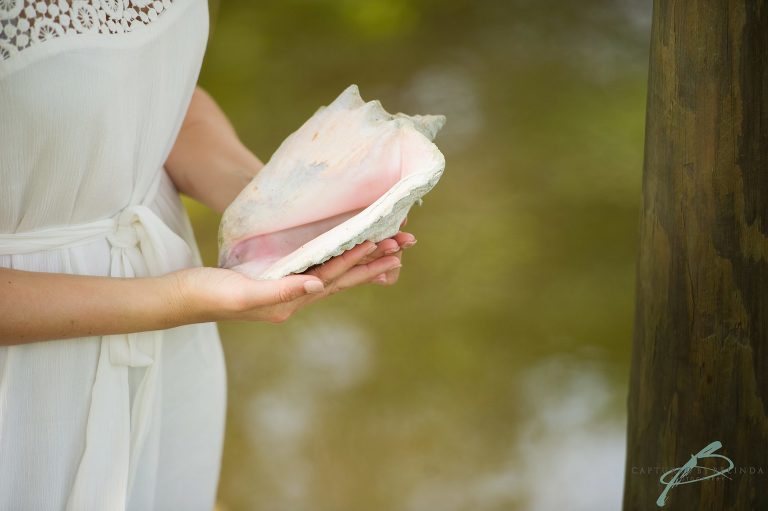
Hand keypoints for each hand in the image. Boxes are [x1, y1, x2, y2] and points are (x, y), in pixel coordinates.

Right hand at [171, 234, 414, 323]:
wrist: (180, 298)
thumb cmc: (207, 294)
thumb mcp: (243, 292)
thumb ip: (282, 291)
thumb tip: (320, 285)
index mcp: (290, 302)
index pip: (332, 277)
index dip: (358, 260)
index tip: (385, 244)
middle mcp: (295, 299)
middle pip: (342, 278)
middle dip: (373, 263)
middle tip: (404, 246)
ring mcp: (287, 292)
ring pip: (333, 275)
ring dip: (361, 262)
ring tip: (389, 250)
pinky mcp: (278, 282)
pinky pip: (318, 270)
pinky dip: (338, 261)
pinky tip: (346, 255)